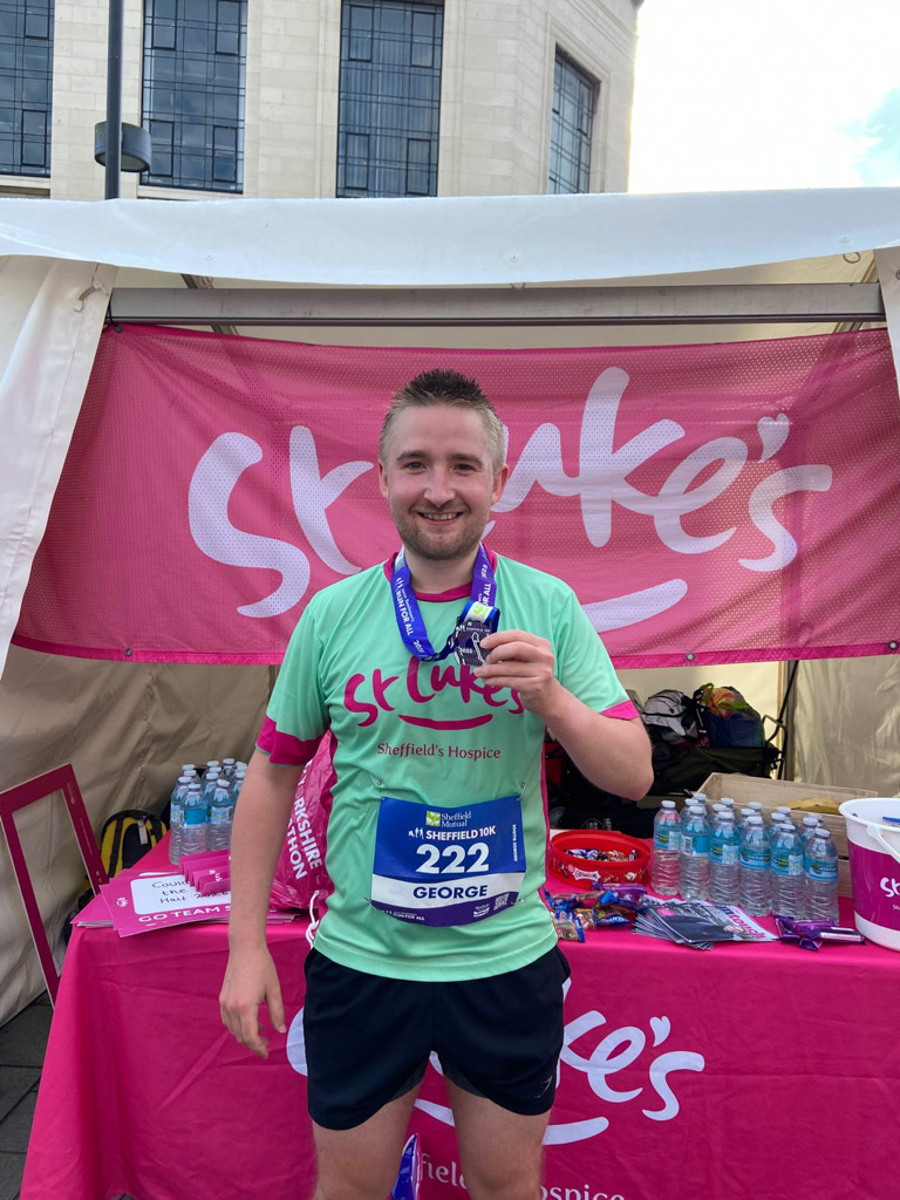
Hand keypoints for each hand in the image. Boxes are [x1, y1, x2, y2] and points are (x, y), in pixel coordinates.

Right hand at [219, 944, 285, 1059]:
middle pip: (240, 1036)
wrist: (245, 948)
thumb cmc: (262, 966)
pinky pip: (227, 1020)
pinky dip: (236, 1026)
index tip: (267, 1053)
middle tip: (267, 1042)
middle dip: (253, 1043)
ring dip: (245, 1035)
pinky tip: (248, 1021)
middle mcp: (232, 1008)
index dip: (258, 1048)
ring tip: (260, 1029)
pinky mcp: (222, 998)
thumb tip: (280, 1031)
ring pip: (232, 1030)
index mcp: (246, 1007)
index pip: (250, 1037)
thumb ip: (277, 1012)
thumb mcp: (274, 989)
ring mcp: (224, 1003)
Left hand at [474, 629, 559, 718]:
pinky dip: (495, 680)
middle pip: (516, 648)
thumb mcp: (526, 659)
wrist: (549, 698)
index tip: (483, 644)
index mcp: (542, 644)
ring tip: (479, 672)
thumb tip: (487, 647)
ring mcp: (541, 672)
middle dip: (497, 652)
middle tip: (486, 659)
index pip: (517, 635)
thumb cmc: (532, 674)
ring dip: (490, 670)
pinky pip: (509, 681)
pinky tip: (487, 681)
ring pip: (510, 667)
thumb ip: (511, 651)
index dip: (498, 637)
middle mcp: (544, 656)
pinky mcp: (535, 687)